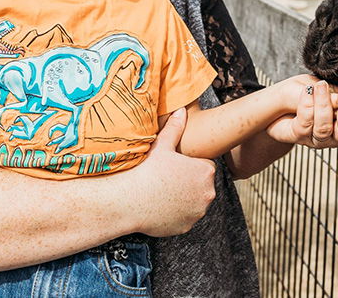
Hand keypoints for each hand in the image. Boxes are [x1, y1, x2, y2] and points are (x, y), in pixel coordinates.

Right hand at [131, 107, 215, 236]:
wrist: (130, 201)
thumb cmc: (147, 170)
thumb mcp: (162, 146)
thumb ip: (175, 128)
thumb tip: (182, 110)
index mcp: (205, 171)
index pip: (204, 166)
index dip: (189, 165)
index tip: (175, 167)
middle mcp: (208, 192)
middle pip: (202, 184)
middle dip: (190, 182)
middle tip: (169, 179)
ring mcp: (198, 212)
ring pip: (195, 202)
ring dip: (186, 198)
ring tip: (165, 193)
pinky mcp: (188, 226)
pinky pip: (186, 217)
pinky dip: (178, 214)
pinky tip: (162, 206)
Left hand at [267, 79, 337, 148]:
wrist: (280, 101)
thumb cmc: (307, 93)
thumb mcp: (331, 88)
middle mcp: (332, 134)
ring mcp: (315, 137)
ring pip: (324, 129)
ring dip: (324, 106)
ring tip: (321, 87)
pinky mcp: (298, 135)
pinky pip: (304, 124)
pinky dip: (307, 105)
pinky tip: (308, 91)